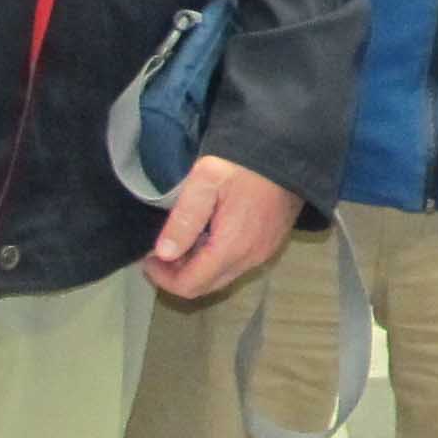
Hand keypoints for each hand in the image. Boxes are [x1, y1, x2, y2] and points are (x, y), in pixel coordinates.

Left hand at [142, 153, 302, 300]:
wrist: (288, 151)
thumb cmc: (244, 163)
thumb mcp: (206, 181)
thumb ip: (185, 219)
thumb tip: (164, 254)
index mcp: (231, 247)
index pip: (190, 285)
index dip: (163, 278)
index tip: (148, 257)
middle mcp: (250, 259)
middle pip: (206, 286)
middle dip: (177, 275)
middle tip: (161, 250)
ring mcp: (263, 253)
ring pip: (222, 277)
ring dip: (197, 267)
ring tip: (183, 240)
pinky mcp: (271, 244)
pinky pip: (237, 266)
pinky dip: (216, 259)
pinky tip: (209, 234)